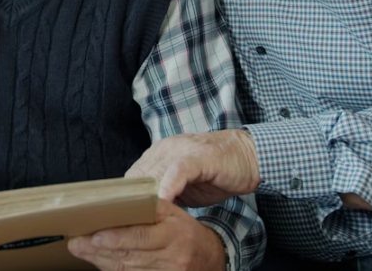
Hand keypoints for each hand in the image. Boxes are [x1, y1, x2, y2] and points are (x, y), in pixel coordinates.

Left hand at [68, 199, 226, 269]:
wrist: (209, 258)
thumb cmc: (185, 231)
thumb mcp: (174, 213)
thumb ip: (150, 207)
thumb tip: (118, 203)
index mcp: (174, 235)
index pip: (141, 237)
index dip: (116, 238)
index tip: (94, 236)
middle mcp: (170, 259)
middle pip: (129, 256)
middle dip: (98, 250)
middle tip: (75, 243)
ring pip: (128, 269)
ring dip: (100, 261)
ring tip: (80, 251)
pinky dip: (112, 269)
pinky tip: (97, 261)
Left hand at [126, 130, 259, 207]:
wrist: (249, 155)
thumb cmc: (216, 172)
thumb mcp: (184, 184)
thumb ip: (165, 192)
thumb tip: (145, 212)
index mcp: (159, 154)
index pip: (132, 177)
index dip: (126, 198)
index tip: (122, 218)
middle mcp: (165, 149)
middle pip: (139, 176)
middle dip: (132, 201)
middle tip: (129, 222)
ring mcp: (181, 151)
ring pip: (155, 173)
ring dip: (147, 197)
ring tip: (140, 218)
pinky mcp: (199, 157)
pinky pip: (178, 171)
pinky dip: (169, 186)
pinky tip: (164, 201)